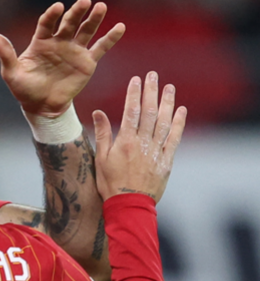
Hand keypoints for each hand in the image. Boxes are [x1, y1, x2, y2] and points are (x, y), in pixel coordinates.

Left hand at [0, 0, 124, 116]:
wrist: (42, 106)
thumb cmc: (24, 89)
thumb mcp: (11, 73)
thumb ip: (6, 54)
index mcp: (41, 42)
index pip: (47, 24)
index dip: (51, 15)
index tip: (57, 7)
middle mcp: (59, 42)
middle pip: (69, 23)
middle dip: (76, 12)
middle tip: (84, 1)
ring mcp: (74, 50)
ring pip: (86, 31)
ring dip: (94, 19)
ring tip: (100, 7)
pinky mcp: (87, 62)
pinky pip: (100, 48)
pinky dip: (110, 38)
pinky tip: (120, 27)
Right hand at [93, 72, 186, 201]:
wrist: (128, 204)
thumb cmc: (110, 183)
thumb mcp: (100, 159)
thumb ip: (102, 134)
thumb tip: (99, 112)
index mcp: (124, 142)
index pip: (130, 111)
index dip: (134, 94)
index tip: (136, 79)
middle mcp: (142, 143)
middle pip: (148, 112)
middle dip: (151, 92)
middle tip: (153, 75)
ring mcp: (156, 151)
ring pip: (163, 122)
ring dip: (166, 103)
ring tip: (168, 87)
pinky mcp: (166, 160)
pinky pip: (174, 138)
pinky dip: (178, 123)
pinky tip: (180, 110)